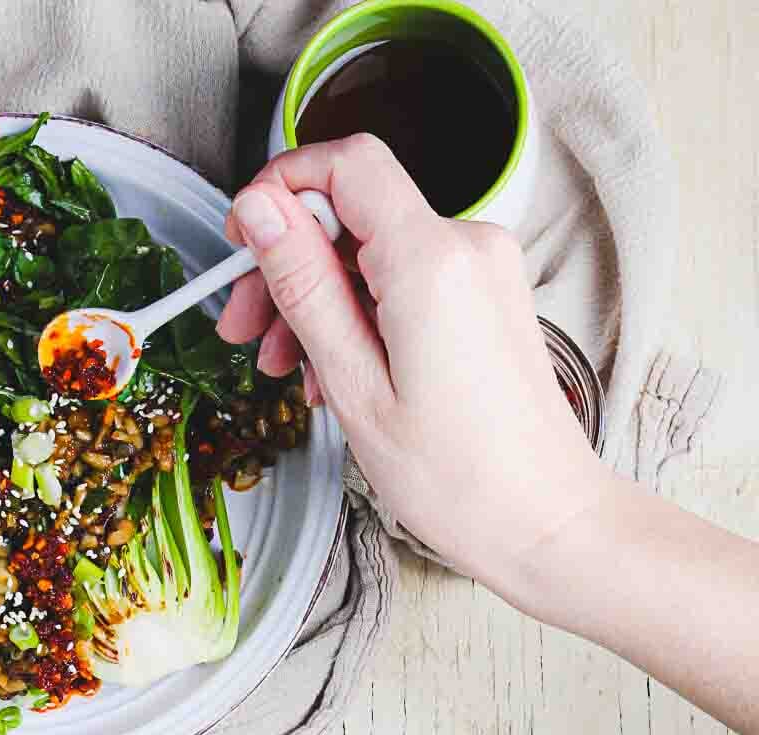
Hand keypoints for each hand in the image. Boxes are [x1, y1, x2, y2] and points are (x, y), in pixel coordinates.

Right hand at [217, 134, 608, 609]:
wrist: (544, 519)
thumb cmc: (460, 478)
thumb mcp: (356, 386)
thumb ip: (306, 287)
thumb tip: (261, 211)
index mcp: (431, 262)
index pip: (347, 163)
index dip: (282, 187)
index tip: (243, 239)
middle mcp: (467, 246)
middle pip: (353, 213)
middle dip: (289, 264)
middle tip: (247, 331)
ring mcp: (483, 269)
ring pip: (374, 251)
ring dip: (320, 299)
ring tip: (292, 370)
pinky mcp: (488, 294)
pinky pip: (407, 278)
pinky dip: (362, 313)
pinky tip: (338, 371)